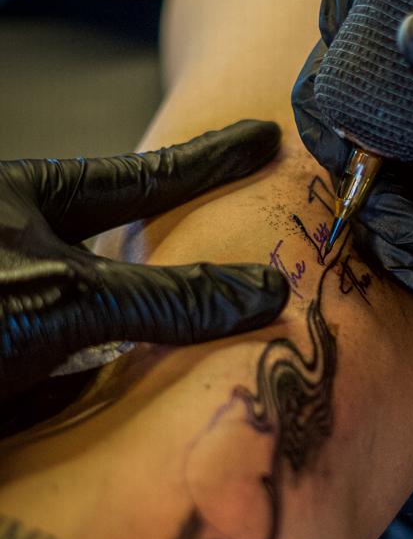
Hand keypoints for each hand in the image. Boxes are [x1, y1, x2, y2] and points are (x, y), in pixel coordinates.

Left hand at [0, 121, 288, 404]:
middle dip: (177, 252)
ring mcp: (15, 305)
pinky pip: (68, 375)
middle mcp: (21, 245)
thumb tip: (260, 291)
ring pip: (98, 315)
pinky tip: (112, 400)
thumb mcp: (65, 295)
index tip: (261, 137)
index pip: (146, 176)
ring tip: (178, 347)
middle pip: (123, 244)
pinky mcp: (9, 362)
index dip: (212, 159)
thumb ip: (163, 296)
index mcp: (28, 198)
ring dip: (135, 342)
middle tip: (236, 233)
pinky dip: (97, 388)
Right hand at [292, 0, 412, 398]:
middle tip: (362, 152)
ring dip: (350, 160)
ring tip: (406, 219)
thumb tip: (410, 29)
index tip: (348, 31)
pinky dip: (358, 196)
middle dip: (342, 89)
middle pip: (352, 17)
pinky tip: (408, 236)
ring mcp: (411, 100)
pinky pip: (334, 145)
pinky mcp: (382, 146)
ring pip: (331, 88)